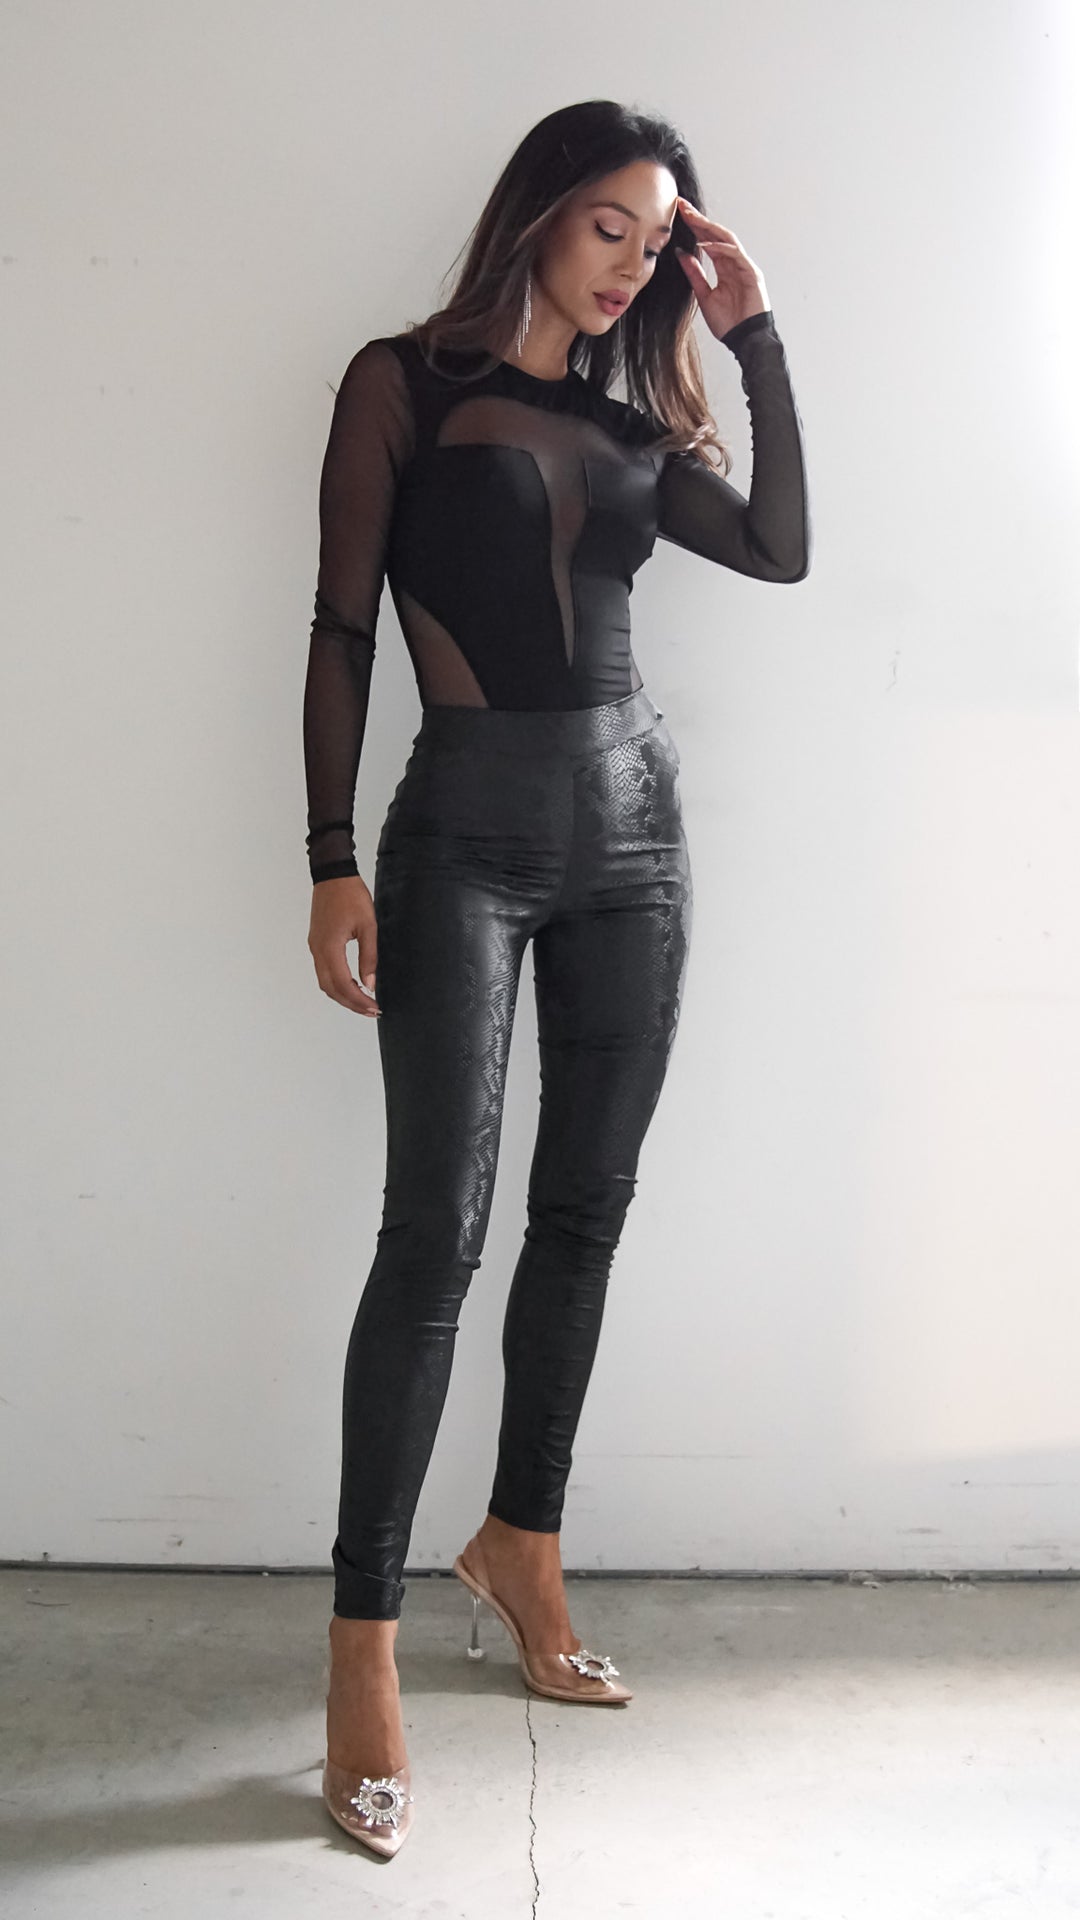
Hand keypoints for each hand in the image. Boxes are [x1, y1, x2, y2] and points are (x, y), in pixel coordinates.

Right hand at [308, 874, 380, 1016]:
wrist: (332, 875)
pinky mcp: (316, 942)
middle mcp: (318, 950)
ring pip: (325, 982)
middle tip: (371, 1010)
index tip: (375, 1007)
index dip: (359, 1000)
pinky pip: (324, 970)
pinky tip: (353, 983)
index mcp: (330, 947)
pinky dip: (337, 982)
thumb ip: (369, 957)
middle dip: (351, 1003)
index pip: (343, 984)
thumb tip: (371, 984)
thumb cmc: (351, 896)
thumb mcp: (368, 926)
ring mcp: (315, 947)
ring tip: (363, 1001)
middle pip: (330, 989)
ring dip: (343, 995)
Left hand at [674, 196, 769, 340]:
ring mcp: (745, 267)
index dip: (694, 227)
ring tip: (691, 218)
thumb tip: (682, 254)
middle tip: (682, 206)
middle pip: (717, 234)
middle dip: (699, 220)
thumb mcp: (704, 296)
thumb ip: (694, 274)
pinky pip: (736, 255)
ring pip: (727, 240)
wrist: (745, 341)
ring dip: (709, 227)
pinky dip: (720, 248)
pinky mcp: (752, 274)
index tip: (679, 214)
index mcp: (725, 268)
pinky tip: (705, 243)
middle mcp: (736, 263)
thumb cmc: (729, 323)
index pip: (709, 241)